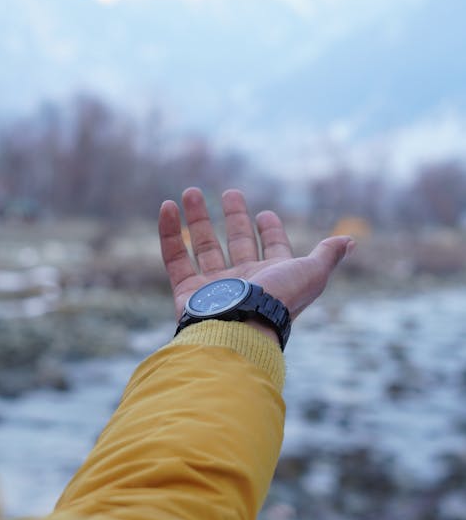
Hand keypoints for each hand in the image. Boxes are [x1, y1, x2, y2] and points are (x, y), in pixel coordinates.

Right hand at [158, 187, 354, 330]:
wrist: (241, 328)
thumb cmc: (279, 300)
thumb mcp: (312, 273)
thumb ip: (327, 255)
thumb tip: (351, 241)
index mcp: (273, 276)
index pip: (272, 248)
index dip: (271, 231)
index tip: (265, 213)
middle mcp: (244, 280)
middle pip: (237, 242)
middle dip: (234, 217)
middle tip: (232, 193)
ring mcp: (214, 286)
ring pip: (204, 245)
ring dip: (198, 218)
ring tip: (191, 191)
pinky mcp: (187, 291)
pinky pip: (174, 256)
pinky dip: (169, 232)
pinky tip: (168, 207)